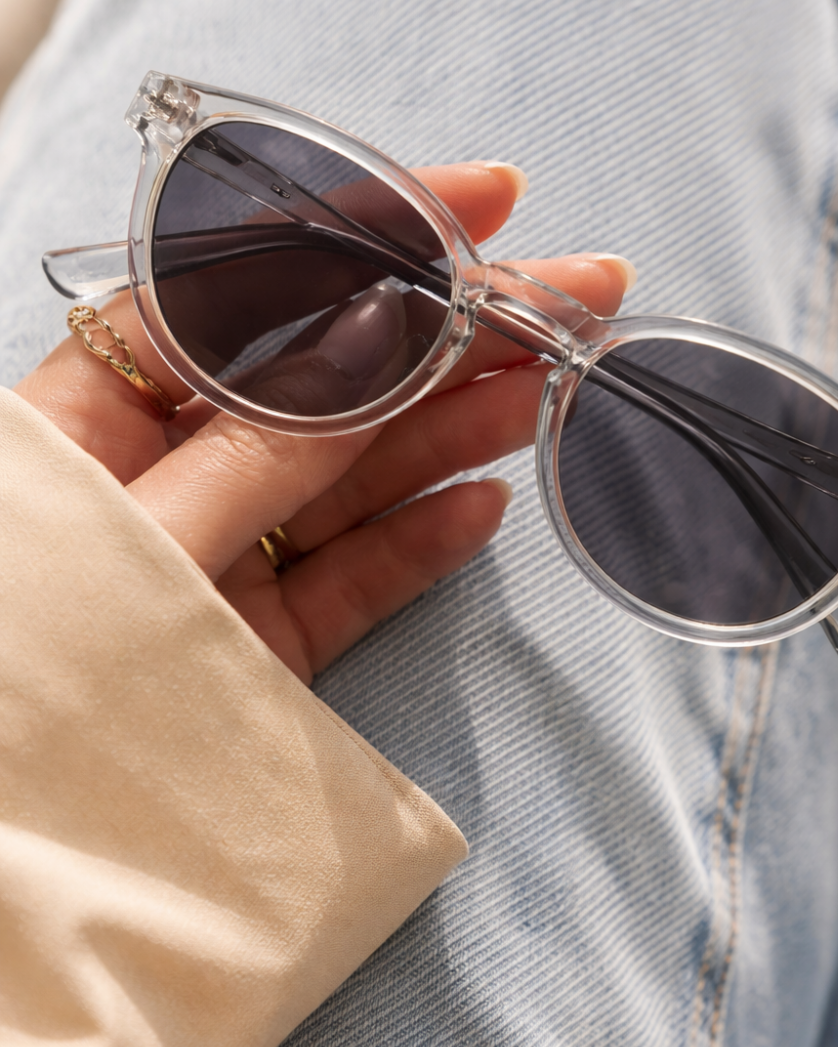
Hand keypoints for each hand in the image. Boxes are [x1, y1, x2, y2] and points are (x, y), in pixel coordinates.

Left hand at [17, 163, 632, 680]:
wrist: (15, 847)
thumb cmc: (31, 671)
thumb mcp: (145, 538)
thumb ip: (263, 446)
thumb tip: (380, 331)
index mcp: (91, 416)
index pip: (242, 290)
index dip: (367, 235)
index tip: (484, 200)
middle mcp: (163, 474)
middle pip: (324, 379)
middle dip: (449, 332)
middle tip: (572, 293)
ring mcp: (218, 560)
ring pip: (351, 477)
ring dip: (454, 428)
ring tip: (549, 385)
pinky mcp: (258, 646)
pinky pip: (349, 582)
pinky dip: (418, 547)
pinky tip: (485, 505)